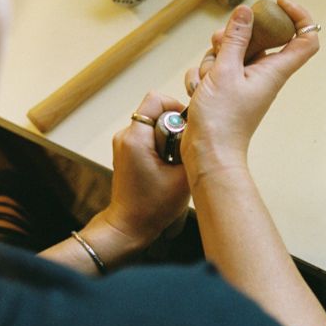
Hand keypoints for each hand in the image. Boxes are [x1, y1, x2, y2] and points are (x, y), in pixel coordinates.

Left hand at [103, 91, 190, 246]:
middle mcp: (125, 136)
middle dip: (174, 126)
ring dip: (168, 137)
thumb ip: (194, 150)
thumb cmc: (152, 208)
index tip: (186, 128)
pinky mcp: (126, 151)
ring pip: (153, 124)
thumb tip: (203, 133)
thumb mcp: (183, 178)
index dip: (176, 107)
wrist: (129, 226)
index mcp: (136, 138)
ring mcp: (123, 143)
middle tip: (182, 151)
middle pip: (156, 111)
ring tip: (174, 162)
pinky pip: (148, 136)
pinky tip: (166, 166)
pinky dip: (160, 145)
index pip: (156, 100)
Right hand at [180, 0, 318, 182]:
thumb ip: (235, 39)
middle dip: (233, 36)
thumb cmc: (222, 120)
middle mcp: (263, 74)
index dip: (298, 16)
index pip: (305, 38)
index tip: (277, 3)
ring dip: (213, 59)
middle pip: (257, 39)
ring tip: (206, 79)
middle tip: (219, 42)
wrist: (208, 153)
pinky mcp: (227, 90)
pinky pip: (216, 70)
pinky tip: (199, 89)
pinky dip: (204, 76)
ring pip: (231, 53)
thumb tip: (246, 12)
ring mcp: (244, 82)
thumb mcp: (225, 71)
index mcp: (274, 70)